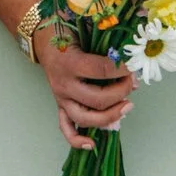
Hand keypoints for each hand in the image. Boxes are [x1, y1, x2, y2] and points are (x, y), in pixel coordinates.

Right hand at [34, 24, 132, 147]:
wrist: (42, 39)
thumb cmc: (66, 32)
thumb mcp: (85, 30)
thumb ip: (106, 46)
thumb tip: (131, 69)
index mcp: (69, 62)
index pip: (102, 71)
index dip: (122, 69)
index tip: (133, 65)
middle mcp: (64, 83)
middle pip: (98, 99)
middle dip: (121, 92)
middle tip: (132, 82)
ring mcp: (61, 97)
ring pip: (86, 118)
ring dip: (111, 116)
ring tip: (127, 106)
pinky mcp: (60, 105)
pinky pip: (66, 128)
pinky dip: (77, 140)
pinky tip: (92, 145)